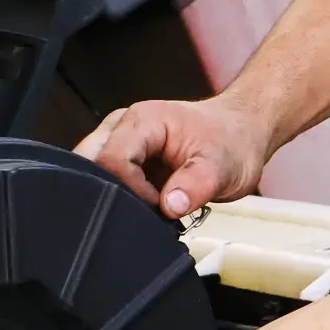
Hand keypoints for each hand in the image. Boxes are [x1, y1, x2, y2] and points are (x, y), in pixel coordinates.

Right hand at [76, 90, 270, 219]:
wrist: (240, 134)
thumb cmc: (232, 142)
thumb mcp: (223, 167)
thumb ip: (195, 186)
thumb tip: (170, 206)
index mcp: (142, 120)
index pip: (112, 159)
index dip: (131, 190)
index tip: (159, 204)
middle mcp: (122, 127)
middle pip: (90, 164)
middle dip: (112, 193)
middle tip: (146, 209)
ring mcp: (119, 142)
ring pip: (93, 174)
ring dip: (116, 196)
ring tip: (150, 204)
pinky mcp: (122, 160)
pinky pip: (106, 181)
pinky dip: (121, 198)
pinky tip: (145, 204)